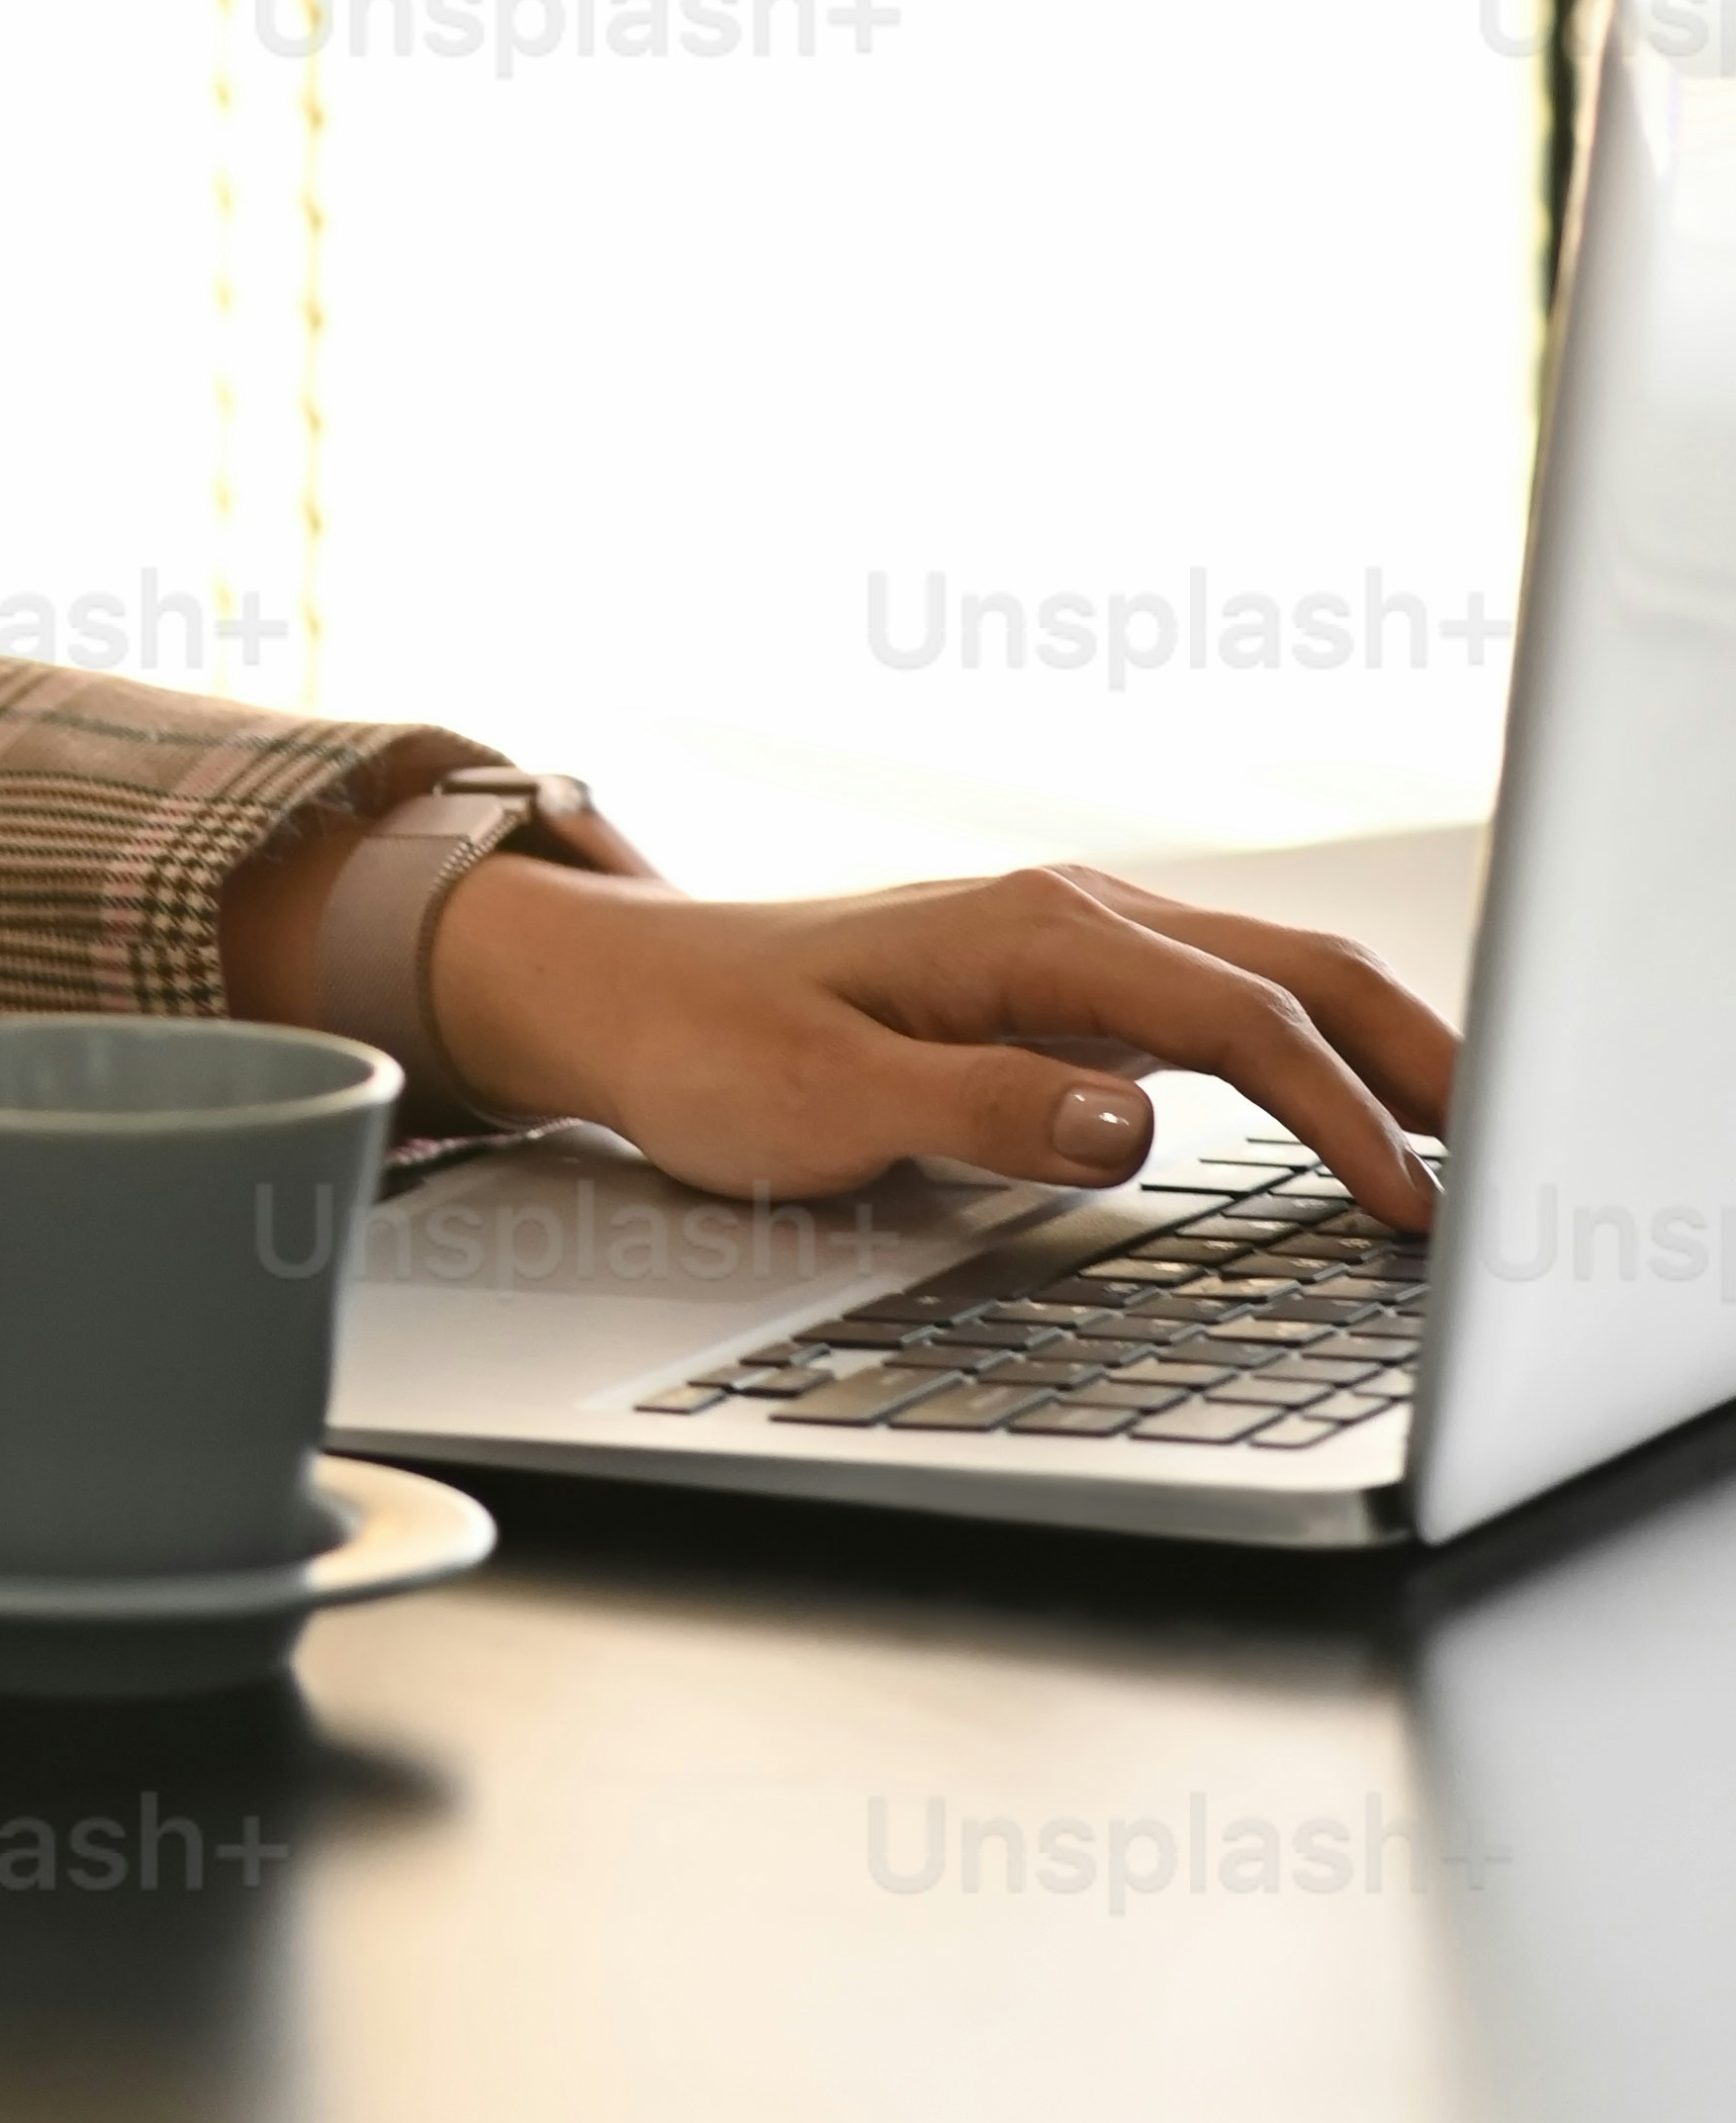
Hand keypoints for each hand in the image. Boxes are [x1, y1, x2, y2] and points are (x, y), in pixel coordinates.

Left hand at [416, 850, 1457, 1227]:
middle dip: (1409, 1054)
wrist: (616, 991)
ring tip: (1463, 1136)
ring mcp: (1064, 938)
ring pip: (1266, 975)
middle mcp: (1063, 915)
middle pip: (1289, 972)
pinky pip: (1219, 997)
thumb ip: (983, 1112)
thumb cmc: (705, 1045)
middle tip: (1506, 1158)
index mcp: (1027, 934)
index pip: (1237, 1024)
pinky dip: (1308, 1041)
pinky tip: (1342, 1100)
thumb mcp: (824, 1103)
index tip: (1404, 1207)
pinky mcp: (1053, 975)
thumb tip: (1129, 1123)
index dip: (1338, 1115)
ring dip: (1373, 1043)